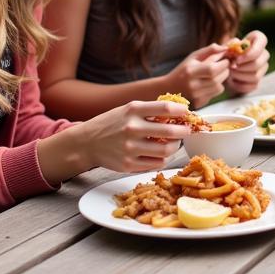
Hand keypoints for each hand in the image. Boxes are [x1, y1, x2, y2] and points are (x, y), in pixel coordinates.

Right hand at [76, 99, 191, 173]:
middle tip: (187, 130)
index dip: (181, 111)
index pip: (165, 108)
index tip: (187, 113)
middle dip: (184, 131)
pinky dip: (163, 158)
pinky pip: (156, 164)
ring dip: (175, 146)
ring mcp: (130, 148)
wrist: (87, 142)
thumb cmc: (112, 123)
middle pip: (170, 132)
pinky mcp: (128, 165)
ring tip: (174, 143)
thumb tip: (178, 112)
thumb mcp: (128, 109)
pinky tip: (160, 153)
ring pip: (166, 150)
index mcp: (133, 110)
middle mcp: (132, 129)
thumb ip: (150, 110)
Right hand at [169, 43, 230, 107]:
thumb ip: (210, 50)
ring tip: (216, 73)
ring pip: (220, 87)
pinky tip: (210, 82)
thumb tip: (226, 48)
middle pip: (218, 79)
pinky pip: (216, 94)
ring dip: (222, 79)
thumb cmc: (184, 69)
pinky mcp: (200, 103)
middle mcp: (193, 86)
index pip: (212, 69)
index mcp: (190, 71)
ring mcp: (196, 96)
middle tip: (223, 65)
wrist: (169, 88)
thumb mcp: (194, 56)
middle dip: (225, 70)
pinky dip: (217, 87)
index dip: (223, 63)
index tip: (225, 59)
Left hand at [226, 30, 269, 95]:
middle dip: (242, 67)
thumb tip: (233, 48)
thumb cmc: (224, 54)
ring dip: (239, 76)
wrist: (221, 68)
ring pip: (255, 76)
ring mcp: (262, 68)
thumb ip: (225, 46)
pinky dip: (240, 85)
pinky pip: (252, 85)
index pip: (262, 42)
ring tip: (230, 73)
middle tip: (230, 67)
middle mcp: (264, 53)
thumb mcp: (223, 47)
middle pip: (258, 63)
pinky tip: (232, 80)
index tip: (236, 60)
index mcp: (258, 39)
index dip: (249, 54)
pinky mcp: (258, 81)